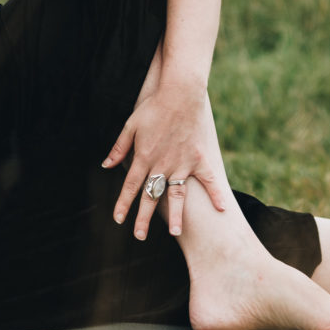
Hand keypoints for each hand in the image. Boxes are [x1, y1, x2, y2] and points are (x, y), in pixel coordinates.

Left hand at [102, 81, 226, 239]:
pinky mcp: (199, 159)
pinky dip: (216, 194)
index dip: (123, 204)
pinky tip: (222, 209)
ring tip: (174, 232)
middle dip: (143, 218)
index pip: (130, 187)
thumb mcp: (130, 126)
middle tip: (139, 236)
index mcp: (143, 157)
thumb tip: (107, 165)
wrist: (179, 93)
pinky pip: (209, 180)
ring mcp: (182, 164)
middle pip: (150, 196)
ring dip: (175, 215)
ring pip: (176, 195)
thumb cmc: (154, 107)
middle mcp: (162, 165)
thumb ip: (119, 148)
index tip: (118, 219)